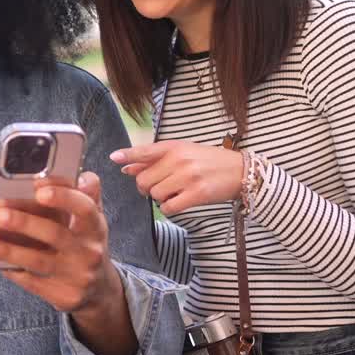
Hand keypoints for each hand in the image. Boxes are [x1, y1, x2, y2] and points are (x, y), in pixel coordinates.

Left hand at [0, 172, 121, 315]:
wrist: (98, 289)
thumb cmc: (85, 244)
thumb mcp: (91, 220)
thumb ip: (85, 195)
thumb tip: (83, 176)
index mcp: (96, 227)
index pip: (84, 208)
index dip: (63, 197)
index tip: (37, 189)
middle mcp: (90, 251)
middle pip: (55, 234)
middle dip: (25, 223)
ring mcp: (78, 276)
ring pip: (39, 261)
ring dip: (9, 251)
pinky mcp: (65, 296)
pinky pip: (32, 282)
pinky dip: (12, 270)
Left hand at [110, 140, 242, 215]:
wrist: (240, 172)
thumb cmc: (208, 161)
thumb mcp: (182, 153)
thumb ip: (153, 160)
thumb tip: (125, 167)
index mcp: (174, 147)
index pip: (145, 150)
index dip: (128, 154)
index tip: (113, 158)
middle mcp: (180, 160)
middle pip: (145, 180)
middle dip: (145, 188)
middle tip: (156, 187)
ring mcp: (188, 177)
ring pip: (156, 195)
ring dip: (160, 198)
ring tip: (173, 192)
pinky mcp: (197, 194)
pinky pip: (169, 207)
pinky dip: (170, 208)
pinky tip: (178, 202)